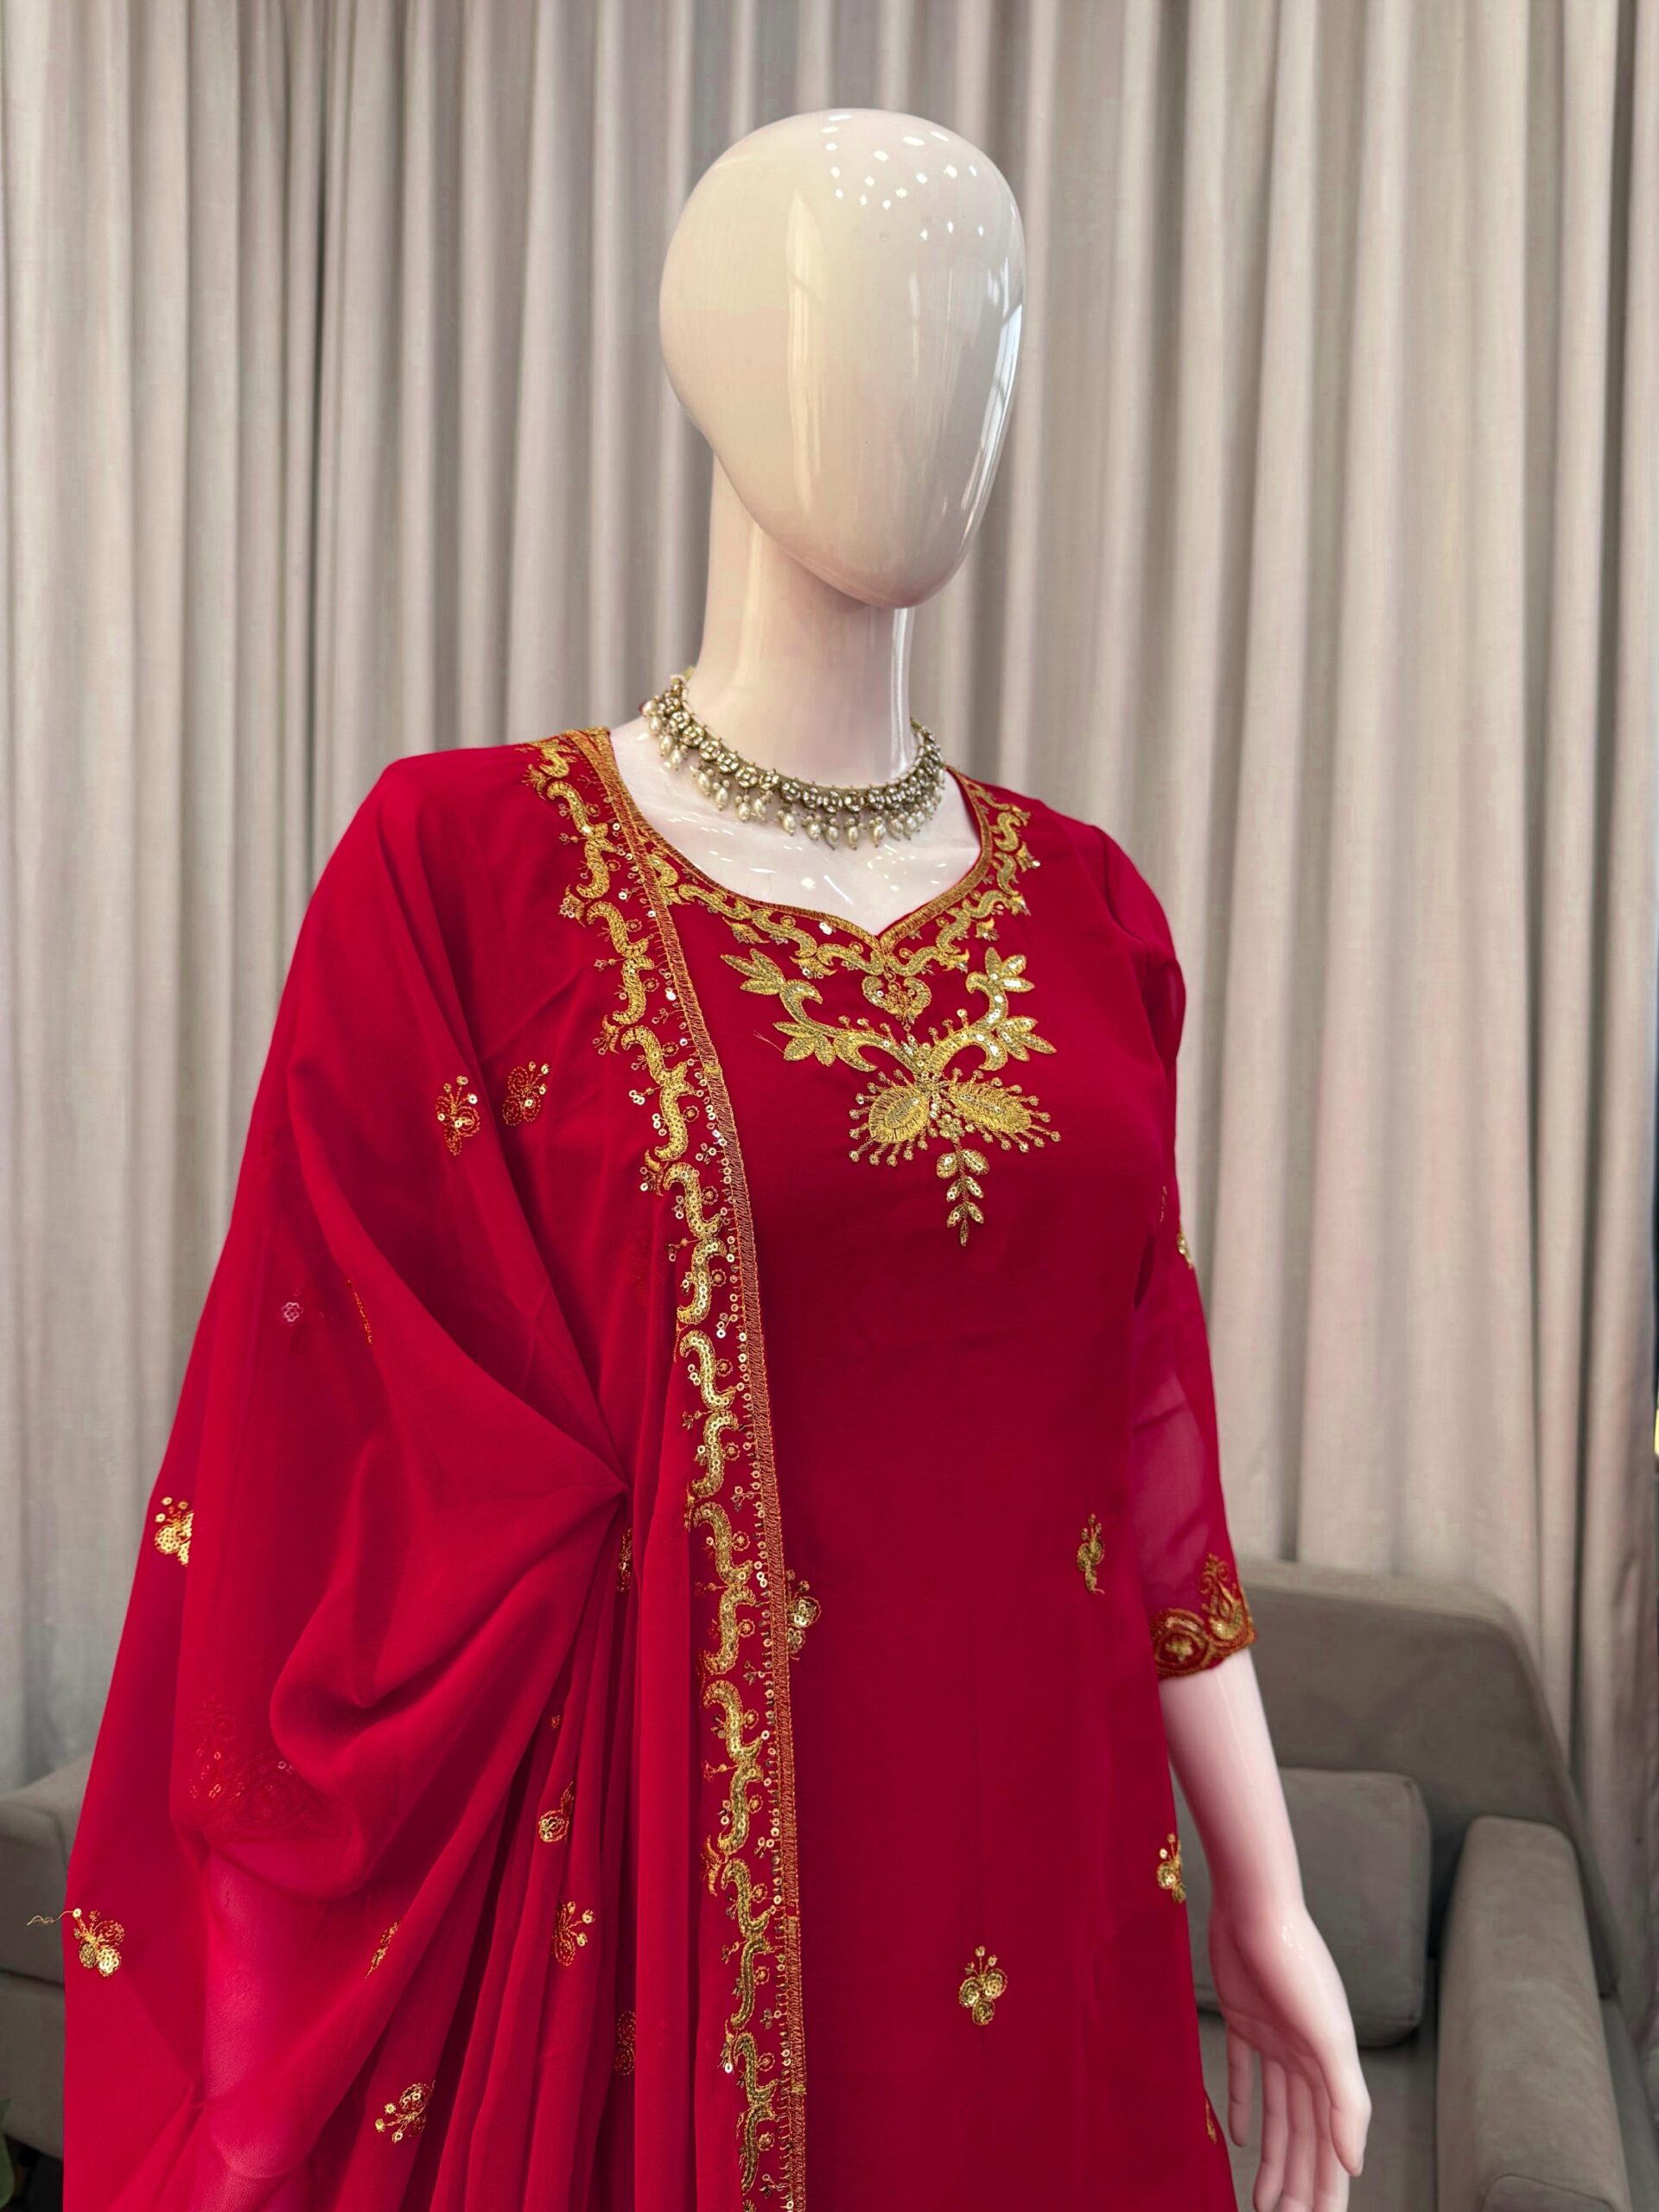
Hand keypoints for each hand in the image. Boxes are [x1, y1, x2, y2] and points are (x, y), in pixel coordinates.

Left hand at [1207, 1890, 1370, 2211]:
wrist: (1255, 1905)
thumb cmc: (1297, 1965)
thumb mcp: (1329, 2035)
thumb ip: (1346, 2101)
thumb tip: (1355, 2163)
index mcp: (1329, 2065)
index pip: (1331, 2143)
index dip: (1328, 2187)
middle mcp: (1305, 2056)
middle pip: (1304, 2136)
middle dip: (1299, 2183)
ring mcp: (1275, 2038)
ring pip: (1277, 2114)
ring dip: (1272, 2159)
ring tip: (1261, 2202)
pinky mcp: (1242, 2019)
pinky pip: (1242, 2075)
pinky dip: (1240, 2107)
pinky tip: (1239, 2139)